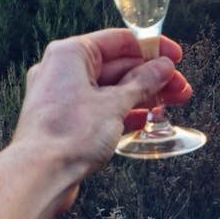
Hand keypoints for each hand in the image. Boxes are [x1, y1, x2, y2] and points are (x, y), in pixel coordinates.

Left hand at [13, 28, 191, 189]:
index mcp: (70, 54)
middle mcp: (64, 71)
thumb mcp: (115, 104)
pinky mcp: (66, 121)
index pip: (119, 41)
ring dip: (143, 95)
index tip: (176, 57)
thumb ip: (143, 83)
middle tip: (181, 87)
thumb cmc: (69, 134)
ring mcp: (64, 97)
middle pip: (118, 66)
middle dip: (152, 77)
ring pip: (111, 89)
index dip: (152, 48)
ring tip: (175, 102)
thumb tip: (163, 67)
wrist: (38, 177)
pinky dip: (124, 112)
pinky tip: (148, 119)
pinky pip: (101, 109)